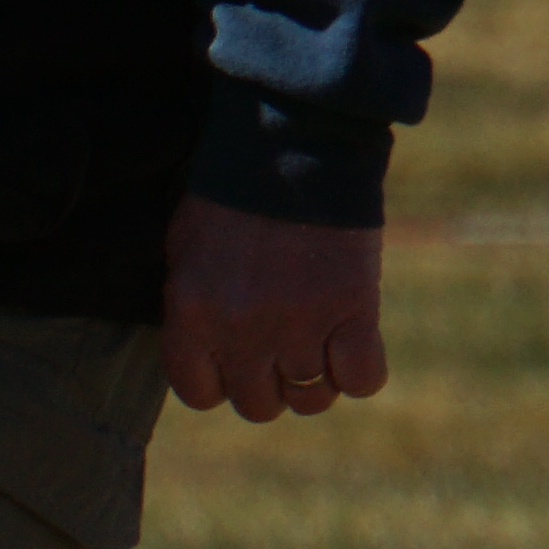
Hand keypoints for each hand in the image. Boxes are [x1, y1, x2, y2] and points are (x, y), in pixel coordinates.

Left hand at [158, 195, 392, 421]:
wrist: (293, 144)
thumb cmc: (233, 195)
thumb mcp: (186, 252)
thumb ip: (190, 311)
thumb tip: (206, 355)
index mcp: (191, 316)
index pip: (199, 393)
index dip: (219, 382)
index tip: (235, 362)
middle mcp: (240, 331)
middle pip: (257, 404)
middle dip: (270, 383)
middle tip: (282, 348)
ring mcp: (298, 324)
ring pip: (310, 399)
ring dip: (316, 380)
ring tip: (319, 344)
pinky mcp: (353, 310)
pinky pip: (361, 379)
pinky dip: (360, 371)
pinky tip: (354, 342)